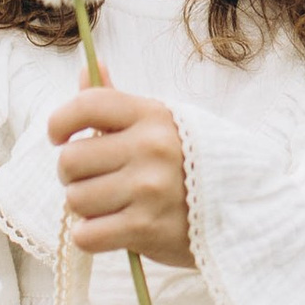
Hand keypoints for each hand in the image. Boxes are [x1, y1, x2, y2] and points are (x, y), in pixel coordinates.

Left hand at [49, 84, 192, 266]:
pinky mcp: (146, 229)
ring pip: (75, 200)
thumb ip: (118, 103)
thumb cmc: (194, 163)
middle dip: (72, 174)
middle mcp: (150, 148)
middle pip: (70, 160)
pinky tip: (111, 229)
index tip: (60, 137)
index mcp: (153, 115)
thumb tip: (88, 68)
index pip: (87, 105)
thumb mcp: (164, 123)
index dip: (61, 122)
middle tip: (93, 179)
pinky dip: (91, 236)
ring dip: (85, 208)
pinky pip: (86, 235)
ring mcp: (148, 190)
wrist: (245, 208)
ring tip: (110, 205)